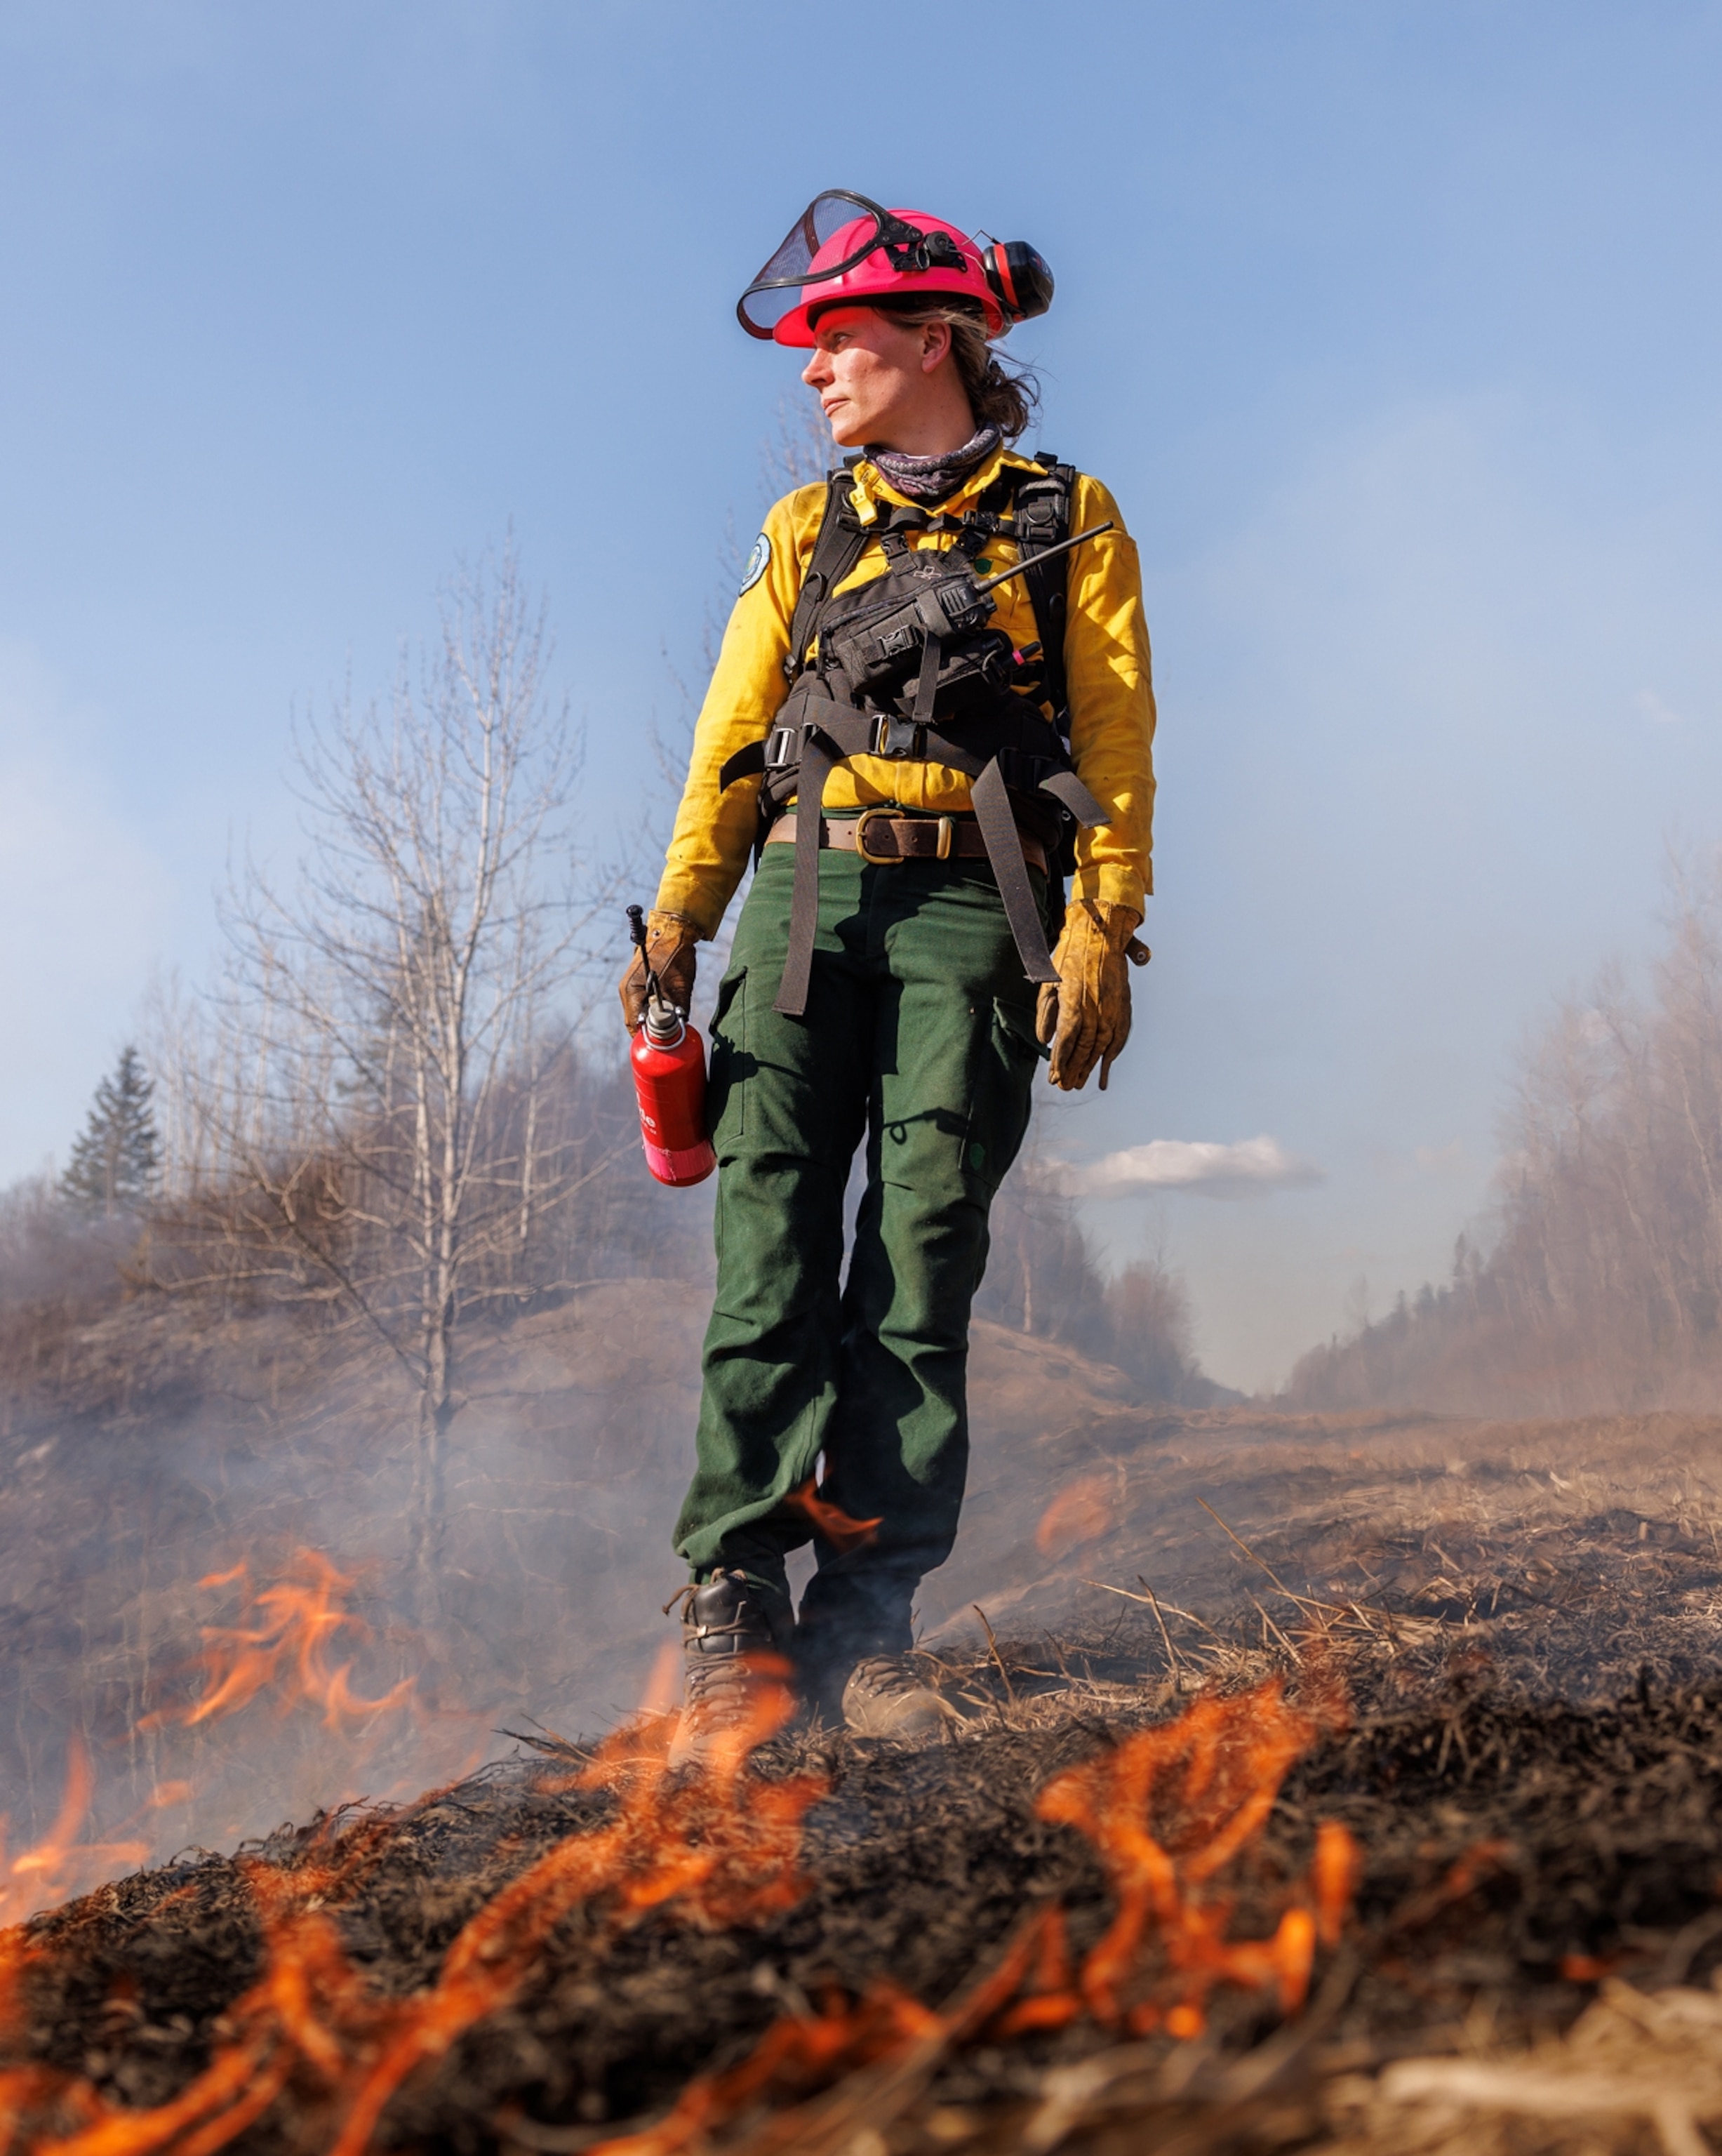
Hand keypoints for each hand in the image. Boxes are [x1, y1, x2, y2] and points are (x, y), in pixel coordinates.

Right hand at [619, 910, 700, 1032]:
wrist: (674, 929)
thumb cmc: (676, 956)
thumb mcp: (682, 986)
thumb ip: (679, 1009)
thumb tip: (681, 1028)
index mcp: (631, 991)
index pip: (633, 1024)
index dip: (646, 1037)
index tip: (659, 1046)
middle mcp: (627, 989)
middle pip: (634, 1019)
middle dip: (649, 1030)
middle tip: (666, 1038)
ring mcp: (631, 984)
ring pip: (638, 1010)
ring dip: (651, 1019)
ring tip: (668, 1027)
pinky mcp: (638, 980)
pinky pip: (642, 1001)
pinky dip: (652, 1009)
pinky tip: (666, 1012)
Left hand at [1034, 901, 1149, 1090]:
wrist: (1099, 936)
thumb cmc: (1068, 959)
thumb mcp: (1048, 983)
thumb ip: (1045, 1014)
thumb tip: (1044, 1041)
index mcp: (1074, 1004)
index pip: (1065, 1042)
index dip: (1059, 1062)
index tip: (1054, 1077)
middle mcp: (1095, 1010)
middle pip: (1084, 1049)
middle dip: (1074, 1070)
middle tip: (1065, 1087)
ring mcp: (1112, 1010)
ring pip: (1101, 1046)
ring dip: (1090, 1067)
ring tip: (1081, 1083)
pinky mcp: (1123, 1007)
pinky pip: (1119, 1037)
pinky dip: (1111, 1054)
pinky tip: (1105, 1068)